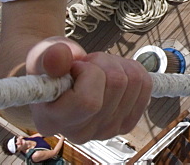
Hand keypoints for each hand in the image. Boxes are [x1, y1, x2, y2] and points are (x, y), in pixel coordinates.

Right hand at [26, 37, 151, 141]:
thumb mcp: (43, 55)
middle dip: (104, 62)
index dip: (88, 73)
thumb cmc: (50, 67)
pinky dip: (133, 69)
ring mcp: (106, 131)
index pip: (88, 101)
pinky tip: (113, 73)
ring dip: (118, 64)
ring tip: (97, 69)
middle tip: (86, 64)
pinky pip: (146, 86)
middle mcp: (81, 134)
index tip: (75, 66)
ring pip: (134, 81)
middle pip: (117, 84)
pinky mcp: (126, 124)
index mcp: (53, 122)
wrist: (60, 77)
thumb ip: (49, 57)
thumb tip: (58, 55)